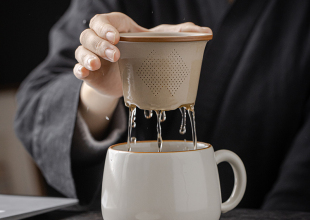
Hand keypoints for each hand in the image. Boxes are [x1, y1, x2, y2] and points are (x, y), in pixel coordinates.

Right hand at [73, 12, 211, 97]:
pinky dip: (79, 70)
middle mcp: (101, 41)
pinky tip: (85, 73)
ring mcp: (94, 57)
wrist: (131, 81)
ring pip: (81, 49)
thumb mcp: (160, 45)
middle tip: (116, 54)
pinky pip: (77, 68)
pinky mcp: (90, 74)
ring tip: (97, 65)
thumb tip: (205, 32)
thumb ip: (178, 36)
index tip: (116, 36)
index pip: (104, 20)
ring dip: (87, 56)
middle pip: (89, 33)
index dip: (106, 26)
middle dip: (100, 43)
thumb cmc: (144, 57)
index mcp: (118, 29)